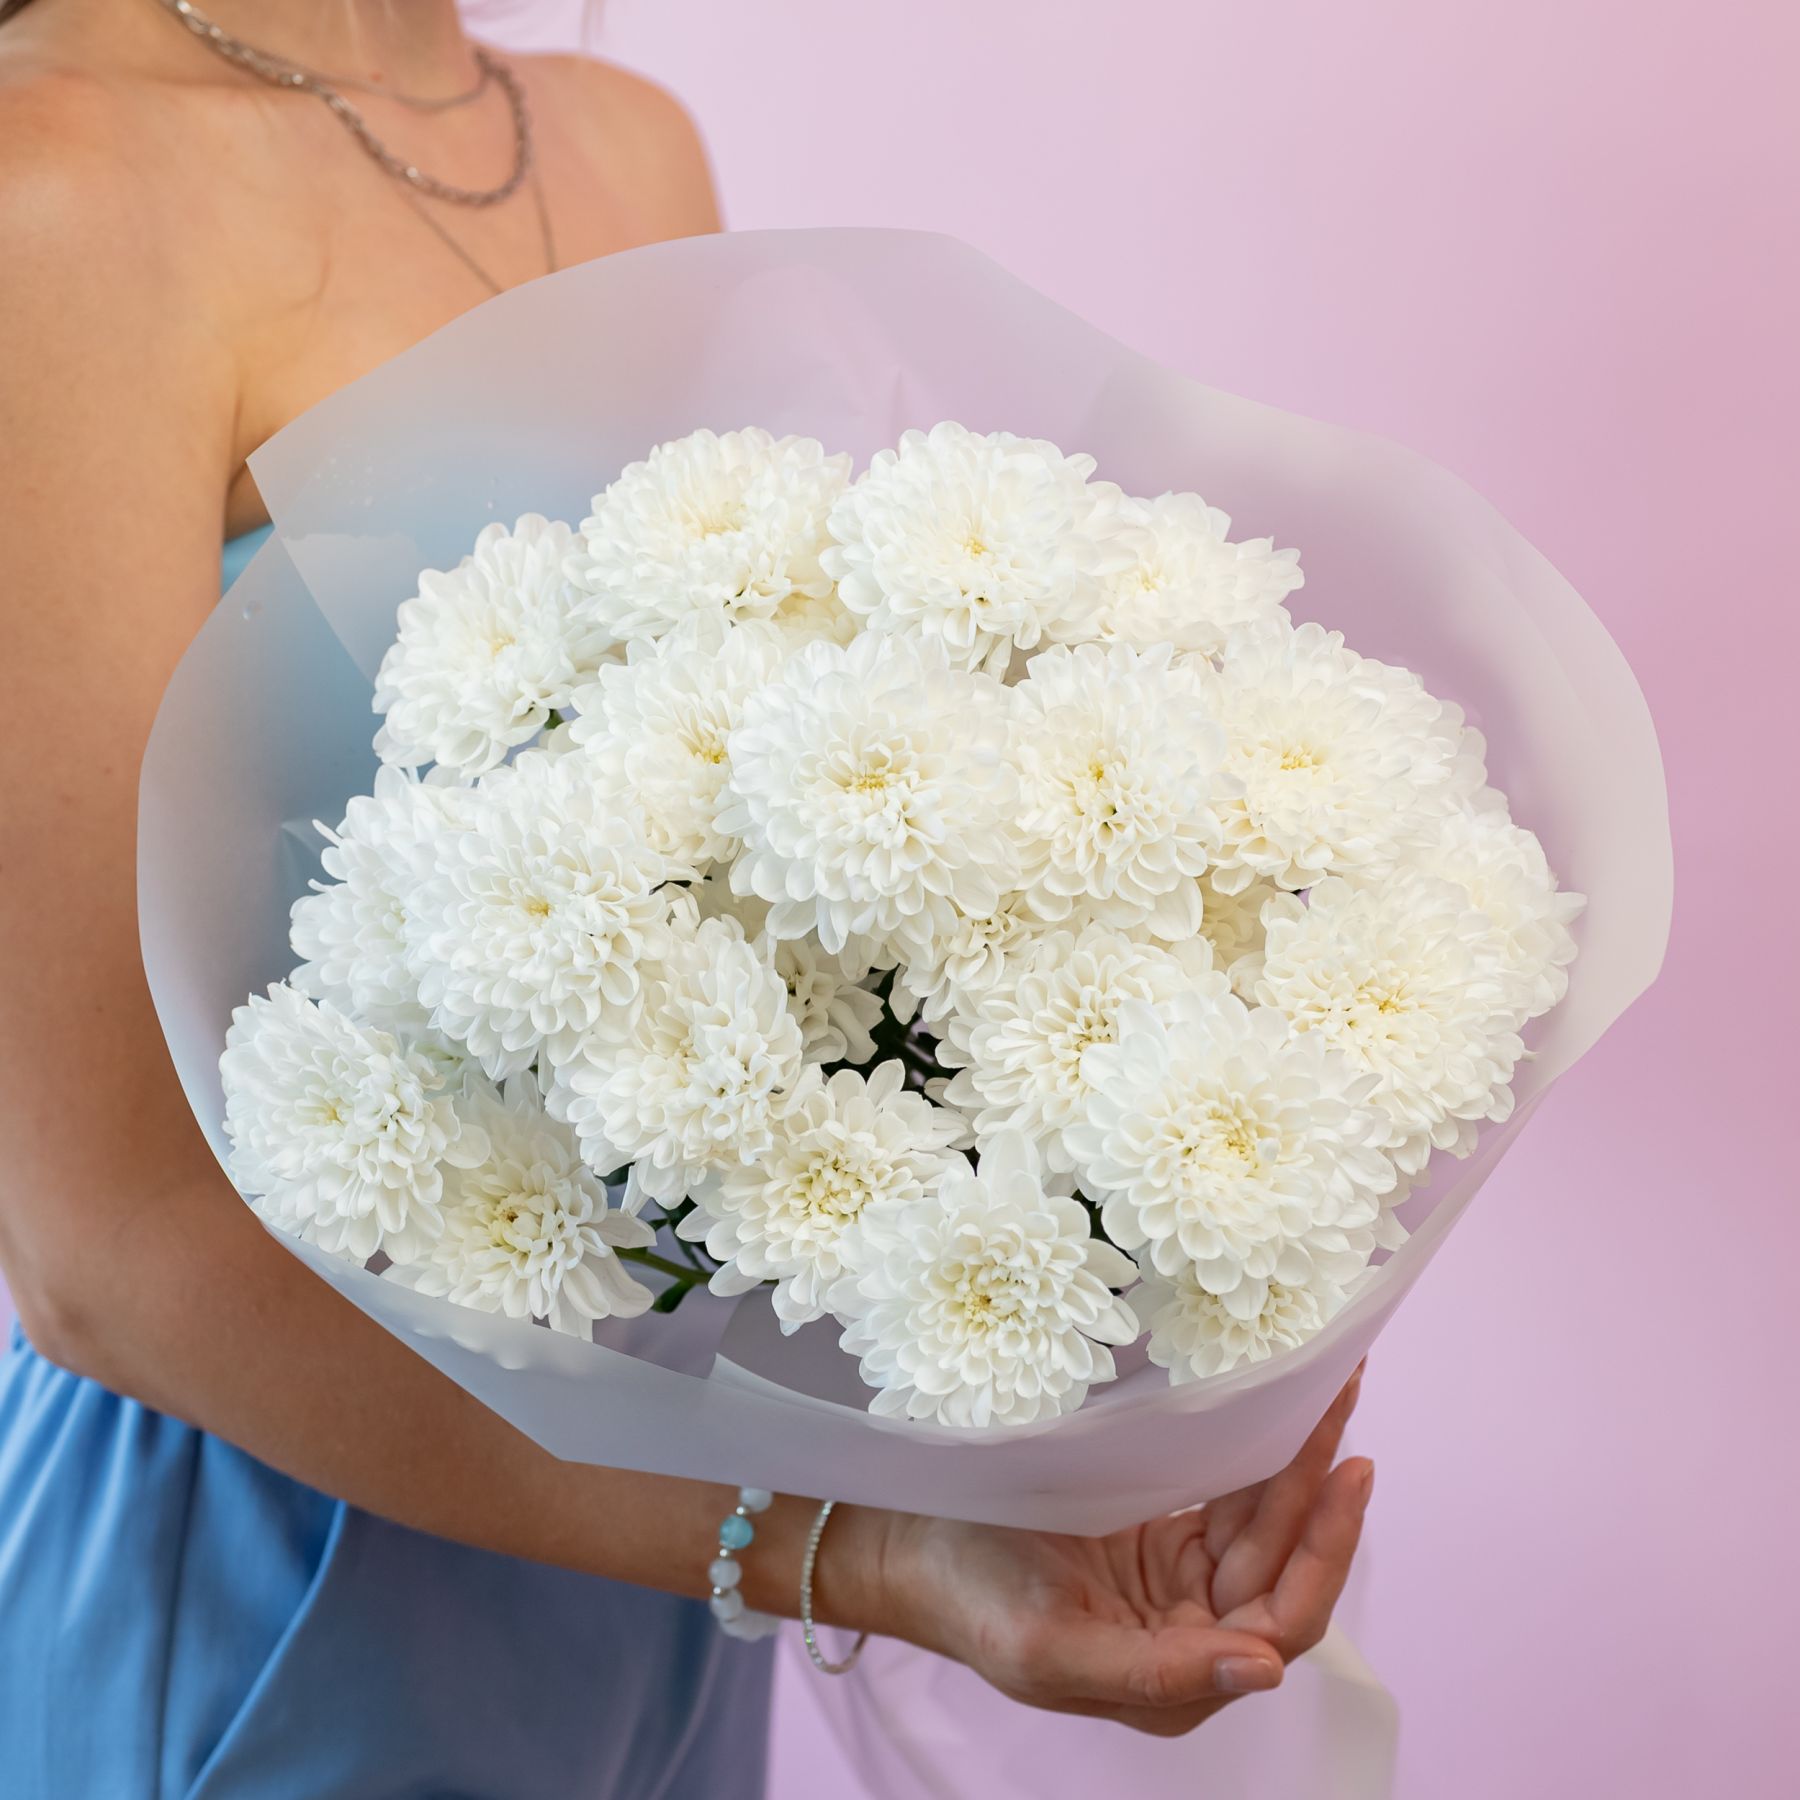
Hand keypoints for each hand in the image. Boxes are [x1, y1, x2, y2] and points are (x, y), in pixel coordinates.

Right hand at [882, 1366, 1372, 1735]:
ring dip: (1294, 1461)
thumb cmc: (968, 1601)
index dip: (1323, 1553)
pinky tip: (1276, 1409)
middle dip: (1317, 1486)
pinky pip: (1224, 1495)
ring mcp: (1174, 1582)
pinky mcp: (1155, 1534)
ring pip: (1259, 1523)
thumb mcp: (1052, 1650)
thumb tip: (1266, 1670)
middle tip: (1343, 1397)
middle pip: (1280, 1563)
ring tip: (1325, 1387)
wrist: (905, 1546)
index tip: (1348, 1473)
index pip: (1280, 1624)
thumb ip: (1159, 1675)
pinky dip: (1254, 1454)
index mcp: (1176, 1681)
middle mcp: (1190, 1635)